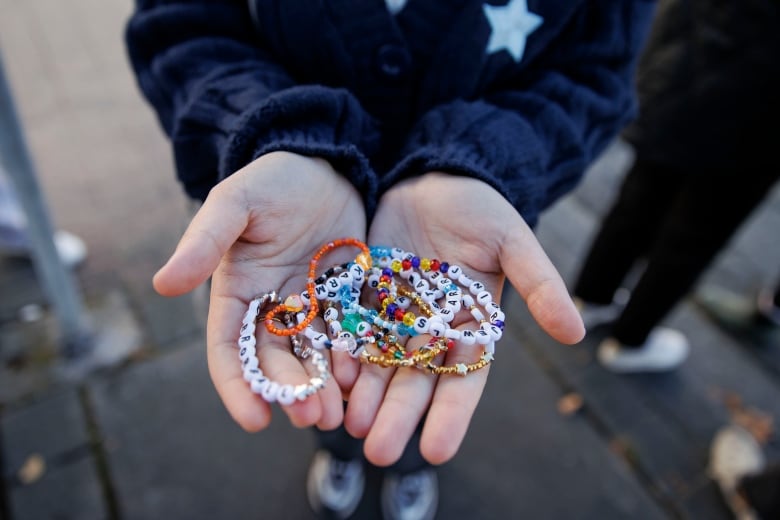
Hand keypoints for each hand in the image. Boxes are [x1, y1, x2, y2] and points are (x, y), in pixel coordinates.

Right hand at [153, 151, 365, 432]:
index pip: (229, 349)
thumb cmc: (272, 181)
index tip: (253, 420)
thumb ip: (204, 242)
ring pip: (314, 357)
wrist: (324, 165)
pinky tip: (366, 380)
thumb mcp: (235, 204)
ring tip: (338, 414)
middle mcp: (272, 308)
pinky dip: (354, 359)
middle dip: (290, 392)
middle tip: (311, 418)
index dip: (237, 385)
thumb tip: (162, 284)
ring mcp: (311, 306)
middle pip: (276, 360)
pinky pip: (350, 335)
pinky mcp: (347, 299)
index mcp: (237, 293)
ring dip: (323, 387)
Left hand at [343, 172, 583, 465]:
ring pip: (379, 364)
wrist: (432, 175)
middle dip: (398, 416)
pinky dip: (341, 356)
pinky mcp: (362, 296)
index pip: (463, 379)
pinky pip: (350, 331)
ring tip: (350, 429)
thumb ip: (539, 285)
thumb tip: (577, 333)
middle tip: (378, 453)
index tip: (436, 451)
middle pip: (414, 381)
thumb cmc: (480, 208)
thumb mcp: (512, 242)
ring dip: (366, 398)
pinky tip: (329, 379)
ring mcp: (394, 315)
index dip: (451, 415)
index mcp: (470, 325)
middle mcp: (430, 330)